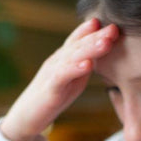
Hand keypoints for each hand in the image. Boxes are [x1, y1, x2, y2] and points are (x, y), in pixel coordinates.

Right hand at [0, 18, 118, 140]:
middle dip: (96, 36)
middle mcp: (57, 61)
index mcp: (64, 58)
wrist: (26, 116)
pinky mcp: (50, 89)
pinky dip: (75, 69)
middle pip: (78, 45)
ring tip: (106, 42)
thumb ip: (84, 65)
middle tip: (114, 28)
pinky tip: (88, 64)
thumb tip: (102, 55)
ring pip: (72, 57)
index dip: (93, 31)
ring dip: (90, 48)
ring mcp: (52, 73)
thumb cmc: (52, 97)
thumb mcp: (72, 78)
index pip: (78, 40)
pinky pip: (62, 76)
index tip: (112, 24)